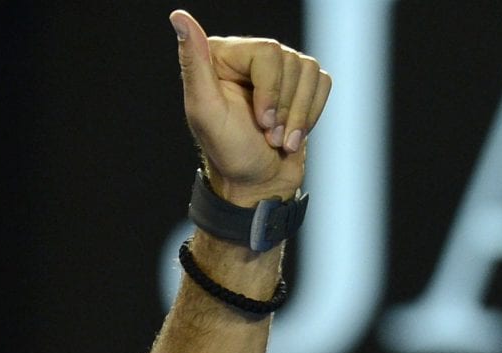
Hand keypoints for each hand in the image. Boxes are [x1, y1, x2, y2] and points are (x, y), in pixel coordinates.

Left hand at [172, 10, 332, 205]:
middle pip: (291, 61)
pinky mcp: (299, 87)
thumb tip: (179, 18)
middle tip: (269, 134)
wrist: (258, 185)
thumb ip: (194, 64)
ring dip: (300, 115)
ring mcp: (277, 71)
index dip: (271, 90)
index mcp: (223, 56)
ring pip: (310, 71)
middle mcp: (249, 57)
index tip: (261, 121)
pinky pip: (322, 82)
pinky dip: (312, 113)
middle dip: (285, 107)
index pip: (268, 52)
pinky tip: (294, 134)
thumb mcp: (206, 111)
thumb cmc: (230, 153)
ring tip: (280, 139)